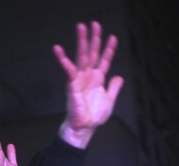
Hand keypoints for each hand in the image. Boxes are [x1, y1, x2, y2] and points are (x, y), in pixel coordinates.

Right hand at [54, 21, 123, 147]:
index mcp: (97, 79)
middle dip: (94, 39)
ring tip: (81, 27)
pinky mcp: (72, 84)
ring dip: (82, 42)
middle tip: (95, 24)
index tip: (113, 37)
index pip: (104, 60)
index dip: (109, 49)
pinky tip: (59, 50)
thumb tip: (119, 77)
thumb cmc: (94, 116)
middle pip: (92, 53)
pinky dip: (64, 60)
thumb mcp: (109, 100)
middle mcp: (88, 76)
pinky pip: (68, 70)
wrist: (84, 128)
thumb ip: (114, 88)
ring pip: (81, 56)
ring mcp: (80, 79)